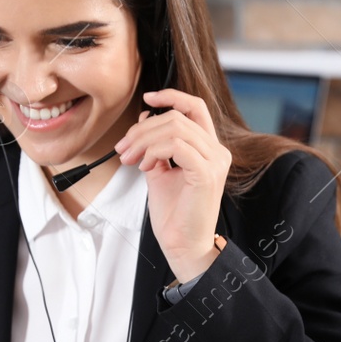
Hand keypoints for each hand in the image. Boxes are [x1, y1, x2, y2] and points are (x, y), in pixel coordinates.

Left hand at [115, 88, 230, 284]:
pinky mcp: (206, 173)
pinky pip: (177, 146)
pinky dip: (154, 151)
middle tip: (123, 148)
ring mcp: (215, 162)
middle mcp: (217, 152)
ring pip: (175, 128)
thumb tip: (145, 118)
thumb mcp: (160, 172)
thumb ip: (155, 146)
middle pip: (178, 117)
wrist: (182, 245)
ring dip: (144, 140)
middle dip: (143, 129)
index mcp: (209, 149)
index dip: (172, 96)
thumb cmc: (174, 215)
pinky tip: (144, 166)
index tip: (147, 98)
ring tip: (130, 158)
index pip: (196, 108)